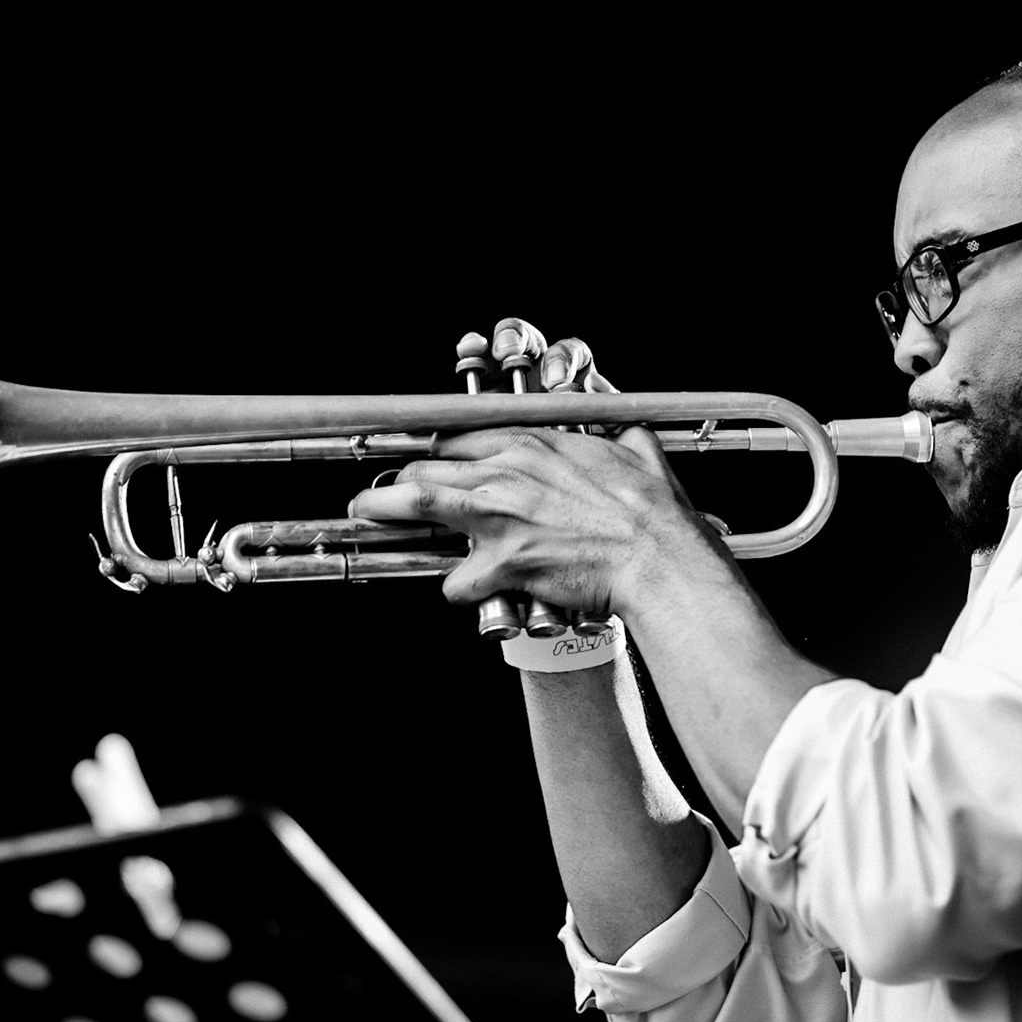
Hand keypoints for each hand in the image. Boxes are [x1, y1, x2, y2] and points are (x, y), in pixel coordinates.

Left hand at [349, 320, 713, 613]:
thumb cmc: (650, 509)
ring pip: (416, 504)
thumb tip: (626, 430)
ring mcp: (500, 517)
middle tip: (379, 492)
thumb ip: (618, 437)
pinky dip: (460, 588)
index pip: (459, 439)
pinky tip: (472, 591)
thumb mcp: (633, 449)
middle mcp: (506, 473)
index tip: (422, 462)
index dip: (434, 454)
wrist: (658, 555)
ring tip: (363, 514)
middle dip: (396, 480)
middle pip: (426, 466)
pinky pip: (457, 581)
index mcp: (533, 444)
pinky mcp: (502, 563)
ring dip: (383, 510)